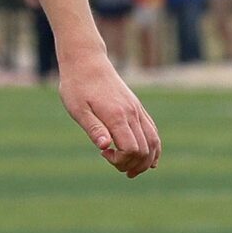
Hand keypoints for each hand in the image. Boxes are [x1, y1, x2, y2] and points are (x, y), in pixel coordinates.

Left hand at [58, 50, 160, 176]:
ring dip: (145, 160)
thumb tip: (104, 147)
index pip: (131, 149)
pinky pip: (153, 131)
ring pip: (153, 141)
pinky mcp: (137, 107)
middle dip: (131, 164)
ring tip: (130, 170)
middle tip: (112, 162)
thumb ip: (93, 128)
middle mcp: (132, 114)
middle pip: (144, 149)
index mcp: (117, 116)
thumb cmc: (77, 86)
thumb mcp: (78, 109)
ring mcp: (137, 110)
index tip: (102, 153)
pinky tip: (148, 159)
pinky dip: (154, 148)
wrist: (87, 62)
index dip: (120, 160)